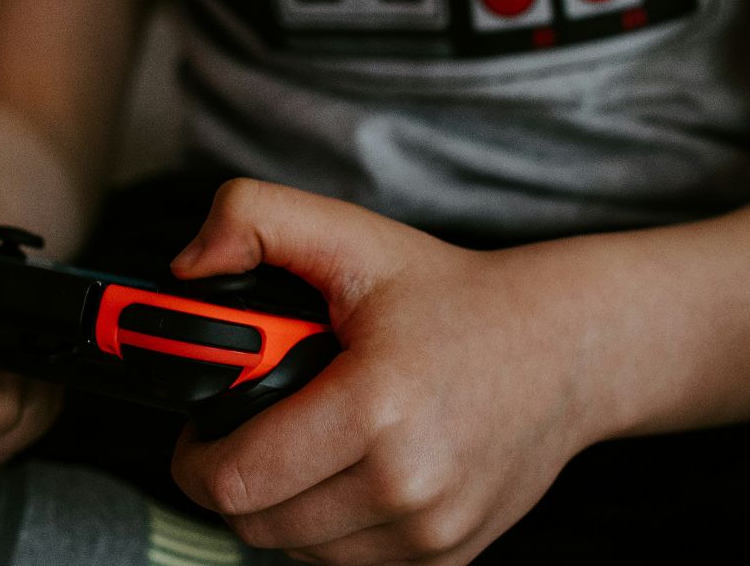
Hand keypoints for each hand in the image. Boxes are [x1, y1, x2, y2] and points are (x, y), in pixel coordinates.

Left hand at [168, 180, 611, 564]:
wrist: (563, 349)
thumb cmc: (452, 297)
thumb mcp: (351, 235)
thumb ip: (254, 219)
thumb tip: (186, 268)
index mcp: (376, 406)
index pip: (236, 479)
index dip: (195, 456)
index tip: (201, 427)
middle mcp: (409, 482)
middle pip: (257, 523)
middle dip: (232, 479)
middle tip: (248, 430)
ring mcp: (433, 530)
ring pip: (297, 551)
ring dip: (281, 506)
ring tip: (304, 444)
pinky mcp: (448, 557)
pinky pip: (347, 563)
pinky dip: (329, 528)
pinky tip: (346, 471)